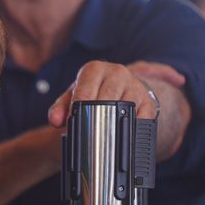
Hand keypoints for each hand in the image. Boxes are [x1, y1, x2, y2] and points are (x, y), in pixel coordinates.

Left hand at [47, 60, 182, 126]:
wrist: (118, 88)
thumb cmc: (91, 92)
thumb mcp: (71, 97)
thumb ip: (59, 108)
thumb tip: (55, 121)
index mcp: (95, 69)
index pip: (85, 92)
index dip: (78, 110)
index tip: (74, 123)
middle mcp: (117, 73)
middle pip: (105, 102)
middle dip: (95, 119)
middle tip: (88, 133)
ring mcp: (135, 86)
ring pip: (124, 109)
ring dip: (113, 125)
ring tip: (104, 135)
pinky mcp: (149, 101)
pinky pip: (141, 118)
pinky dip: (132, 129)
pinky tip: (123, 134)